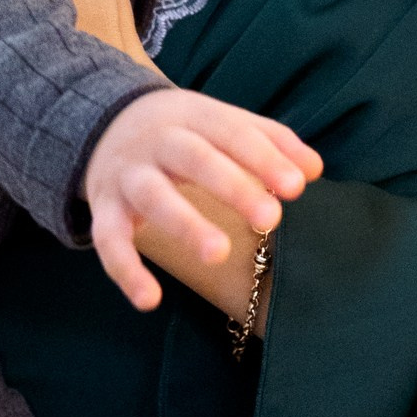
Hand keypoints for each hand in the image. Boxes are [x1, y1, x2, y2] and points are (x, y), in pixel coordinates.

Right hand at [83, 89, 321, 312]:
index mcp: (194, 116)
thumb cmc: (184, 132)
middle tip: (270, 219)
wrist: (103, 122)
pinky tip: (150, 300)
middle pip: (195, 158)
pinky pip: (109, 239)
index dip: (264, 158)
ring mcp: (128, 174)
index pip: (232, 132)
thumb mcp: (223, 124)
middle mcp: (158, 141)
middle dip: (232, 186)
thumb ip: (270, 142)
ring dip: (185, 224)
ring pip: (153, 197)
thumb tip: (313, 169)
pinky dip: (125, 270)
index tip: (298, 187)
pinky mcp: (104, 207)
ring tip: (218, 254)